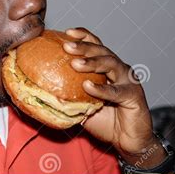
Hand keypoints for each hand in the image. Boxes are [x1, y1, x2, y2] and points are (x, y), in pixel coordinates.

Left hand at [63, 27, 166, 167]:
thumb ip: (67, 95)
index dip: (83, 36)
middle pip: (101, 51)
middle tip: (67, 45)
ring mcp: (128, 80)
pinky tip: (88, 86)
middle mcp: (119, 69)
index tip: (67, 32)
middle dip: (83, 46)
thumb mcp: (81, 105)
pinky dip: (102, 88)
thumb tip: (41, 90)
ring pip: (110, 64)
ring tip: (75, 63)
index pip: (95, 45)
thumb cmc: (104, 121)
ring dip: (92, 62)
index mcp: (107, 67)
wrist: (126, 141)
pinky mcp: (134, 95)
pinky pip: (116, 90)